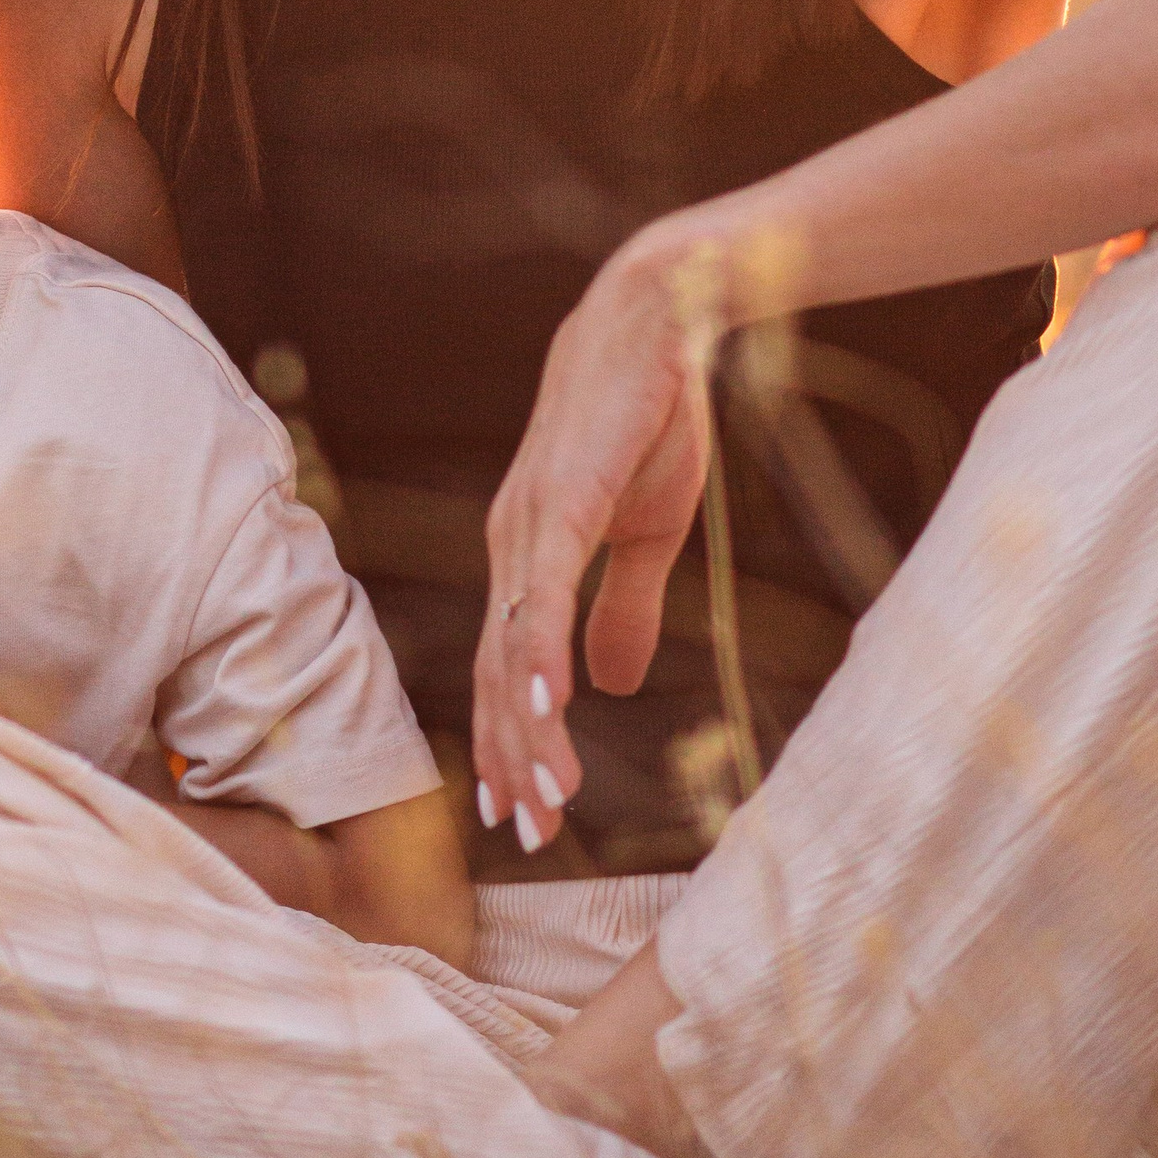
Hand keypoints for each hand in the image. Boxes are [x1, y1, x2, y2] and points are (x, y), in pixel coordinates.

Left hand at [472, 234, 717, 853]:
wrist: (656, 325)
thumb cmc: (645, 422)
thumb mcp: (643, 535)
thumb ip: (622, 609)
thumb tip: (609, 687)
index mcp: (526, 558)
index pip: (511, 669)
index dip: (513, 740)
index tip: (524, 809)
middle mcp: (510, 548)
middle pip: (502, 675)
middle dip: (513, 757)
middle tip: (531, 832)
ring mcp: (528, 525)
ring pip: (517, 649)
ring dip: (529, 729)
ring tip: (546, 799)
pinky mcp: (562, 503)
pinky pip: (544, 592)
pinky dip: (543, 652)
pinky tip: (553, 706)